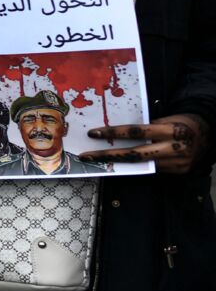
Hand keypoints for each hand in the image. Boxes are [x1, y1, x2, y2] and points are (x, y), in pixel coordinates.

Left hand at [80, 114, 210, 173]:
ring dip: (118, 163)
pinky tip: (121, 164)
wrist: (208, 133)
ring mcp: (178, 162)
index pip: (137, 131)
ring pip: (142, 164)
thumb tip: (117, 132)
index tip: (94, 133)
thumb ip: (146, 127)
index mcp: (172, 129)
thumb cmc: (181, 121)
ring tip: (98, 161)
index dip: (114, 132)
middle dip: (108, 155)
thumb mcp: (165, 118)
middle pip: (135, 154)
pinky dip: (136, 166)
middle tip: (87, 156)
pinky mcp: (179, 171)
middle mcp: (175, 147)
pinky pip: (152, 169)